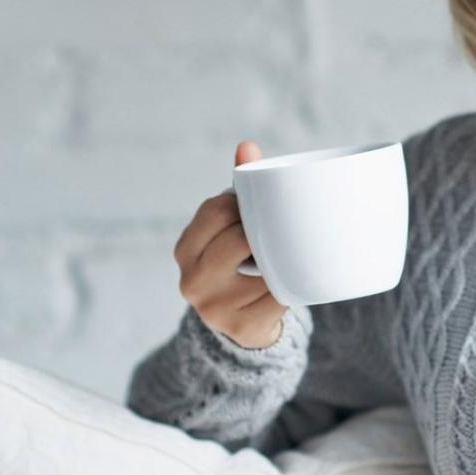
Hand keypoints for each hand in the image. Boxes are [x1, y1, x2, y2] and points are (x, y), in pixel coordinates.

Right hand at [172, 140, 286, 348]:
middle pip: (239, 238)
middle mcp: (191, 281)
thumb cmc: (239, 263)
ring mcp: (215, 309)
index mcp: (184, 250)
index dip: (243, 204)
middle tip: (279, 231)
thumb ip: (239, 191)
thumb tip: (247, 145)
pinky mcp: (243, 328)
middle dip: (263, 232)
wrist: (244, 326)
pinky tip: (290, 283)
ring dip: (281, 260)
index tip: (258, 208)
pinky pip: (279, 296)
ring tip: (285, 258)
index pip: (216, 210)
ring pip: (264, 267)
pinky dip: (291, 286)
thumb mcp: (230, 229)